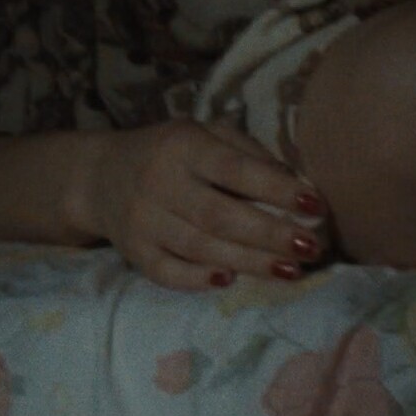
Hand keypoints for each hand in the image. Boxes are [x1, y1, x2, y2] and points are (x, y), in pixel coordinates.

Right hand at [80, 120, 326, 291]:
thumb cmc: (170, 154)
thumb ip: (247, 153)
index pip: (234, 169)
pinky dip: (199, 280)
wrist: (99, 176)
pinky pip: (168, 273)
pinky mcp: (133, 251)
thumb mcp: (204, 135)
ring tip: (292, 271)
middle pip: (219, 215)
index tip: (316, 205)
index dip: (276, 189)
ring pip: (200, 248)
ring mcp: (142, 220)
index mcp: (181, 146)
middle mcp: (158, 182)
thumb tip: (297, 188)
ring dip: (250, 262)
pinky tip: (230, 280)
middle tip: (312, 247)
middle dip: (270, 235)